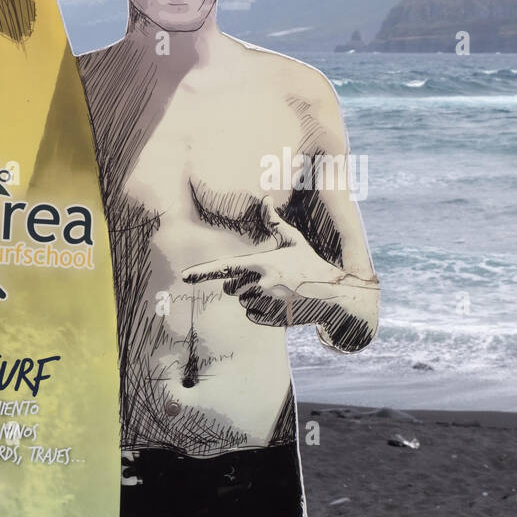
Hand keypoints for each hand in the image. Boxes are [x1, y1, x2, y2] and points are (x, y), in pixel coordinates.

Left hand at [180, 196, 344, 327]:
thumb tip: (265, 198)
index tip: (185, 276)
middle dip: (239, 283)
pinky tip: (279, 303)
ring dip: (251, 296)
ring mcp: (266, 304)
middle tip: (264, 278)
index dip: (203, 272)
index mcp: (263, 263)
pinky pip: (251, 315)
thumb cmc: (309, 264)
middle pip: (231, 287)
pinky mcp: (270, 319)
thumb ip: (274, 221)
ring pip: (241, 301)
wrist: (331, 294)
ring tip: (275, 290)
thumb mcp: (293, 240)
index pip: (227, 267)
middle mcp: (262, 284)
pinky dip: (260, 310)